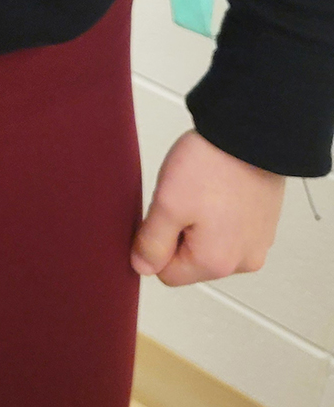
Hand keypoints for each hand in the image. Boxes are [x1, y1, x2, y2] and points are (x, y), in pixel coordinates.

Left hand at [132, 129, 285, 285]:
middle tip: (183, 197)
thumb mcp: (167, 204)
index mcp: (217, 263)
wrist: (251, 133)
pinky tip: (217, 188)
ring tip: (202, 190)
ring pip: (211, 244)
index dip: (156, 243)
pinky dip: (220, 214)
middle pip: (192, 261)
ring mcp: (258, 243)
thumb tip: (143, 267)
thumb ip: (151, 243)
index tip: (163, 213)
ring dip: (199, 223)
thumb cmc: (212, 165)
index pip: (167, 273)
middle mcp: (243, 261)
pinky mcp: (264, 224)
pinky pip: (231, 230)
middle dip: (179, 233)